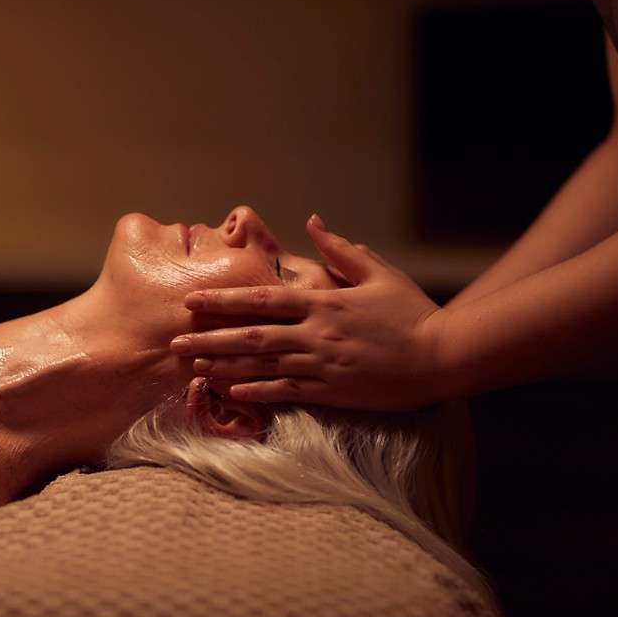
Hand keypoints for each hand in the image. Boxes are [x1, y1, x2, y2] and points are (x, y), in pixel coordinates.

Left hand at [171, 215, 450, 410]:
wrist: (443, 356)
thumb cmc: (412, 312)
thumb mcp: (379, 274)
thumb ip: (341, 251)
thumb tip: (312, 223)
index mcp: (324, 303)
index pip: (262, 300)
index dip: (224, 300)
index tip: (192, 300)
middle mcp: (315, 334)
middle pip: (251, 335)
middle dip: (209, 338)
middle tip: (174, 341)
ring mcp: (322, 366)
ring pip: (262, 366)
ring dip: (224, 366)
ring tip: (192, 367)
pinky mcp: (332, 392)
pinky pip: (286, 393)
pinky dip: (257, 393)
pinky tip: (231, 393)